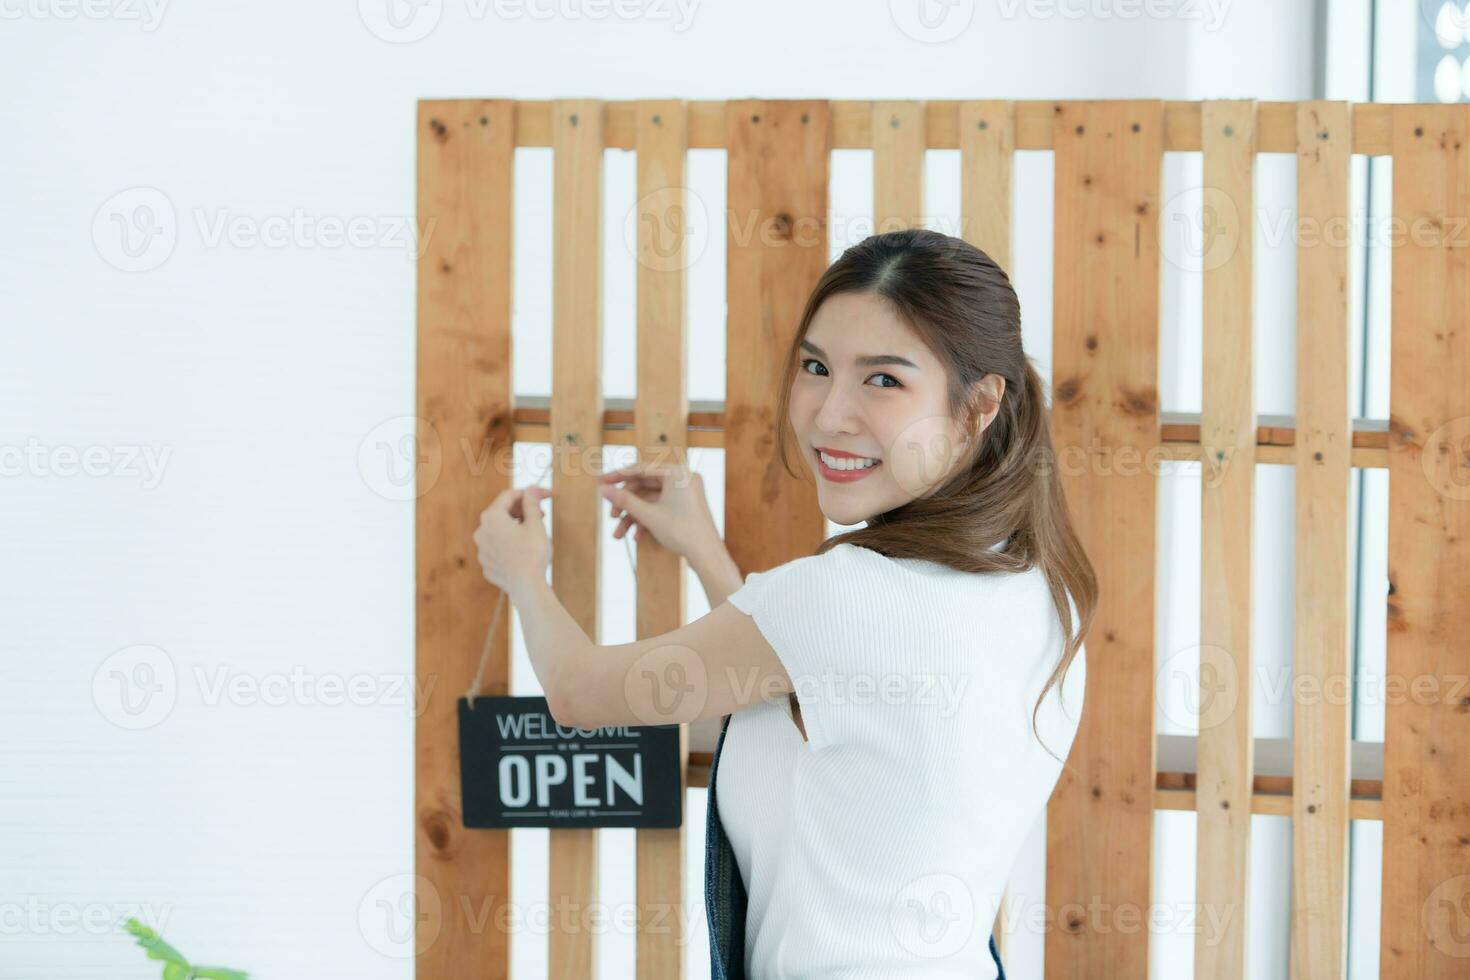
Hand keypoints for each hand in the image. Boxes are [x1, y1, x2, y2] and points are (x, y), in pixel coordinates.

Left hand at [475, 485, 552, 593]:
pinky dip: (510, 544)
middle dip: (522, 510)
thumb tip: (532, 489)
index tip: (544, 495)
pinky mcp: (487, 565)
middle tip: (541, 513)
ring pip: (499, 531)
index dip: (529, 493)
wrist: (526, 586)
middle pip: (502, 513)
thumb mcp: (535, 524)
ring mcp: (482, 550)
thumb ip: (532, 504)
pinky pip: (498, 548)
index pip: (509, 496)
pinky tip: (524, 549)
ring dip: (515, 527)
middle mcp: (481, 531)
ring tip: (533, 532)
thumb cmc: (532, 553)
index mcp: (492, 517)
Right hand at [599, 460, 718, 559]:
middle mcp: (682, 479)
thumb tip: (604, 490)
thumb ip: (624, 500)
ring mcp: (684, 493)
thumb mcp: (648, 515)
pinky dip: (648, 521)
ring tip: (619, 534)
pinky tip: (637, 537)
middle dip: (626, 504)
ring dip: (634, 517)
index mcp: (677, 473)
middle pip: (644, 486)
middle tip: (610, 515)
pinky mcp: (685, 507)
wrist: (706, 555)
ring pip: (651, 501)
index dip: (618, 476)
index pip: (641, 469)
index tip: (600, 480)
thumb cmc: (682, 531)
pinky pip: (661, 508)